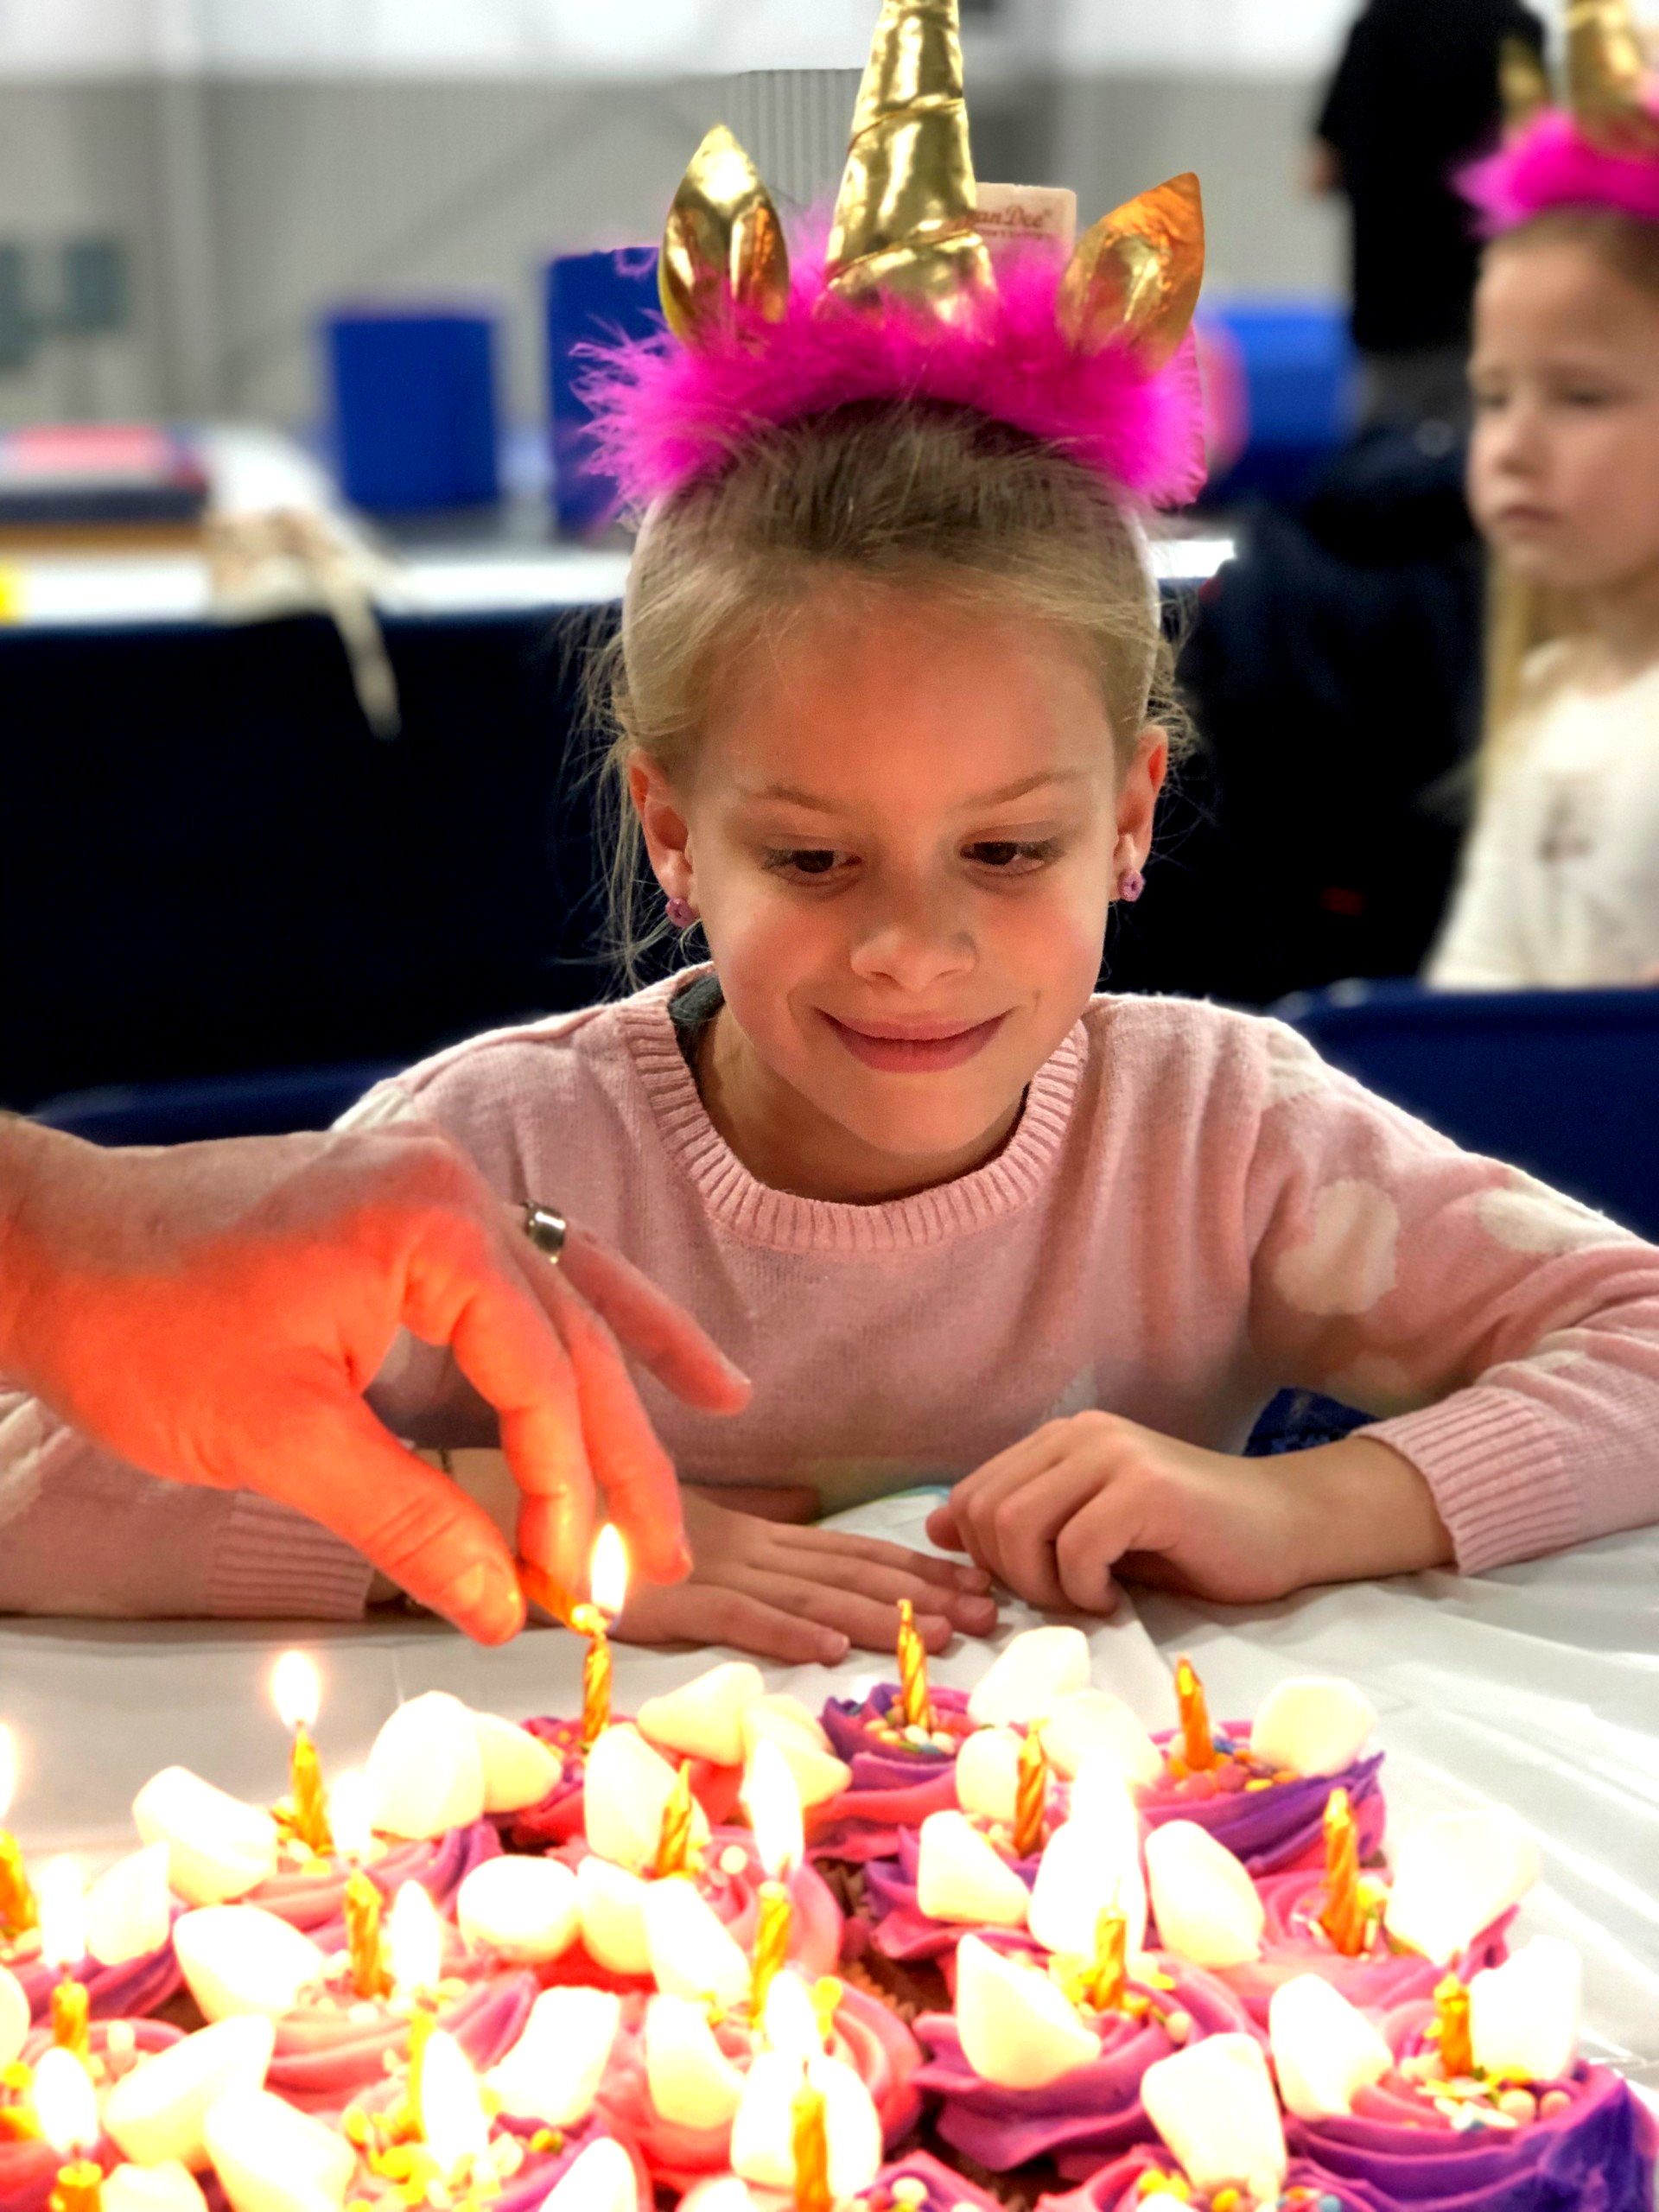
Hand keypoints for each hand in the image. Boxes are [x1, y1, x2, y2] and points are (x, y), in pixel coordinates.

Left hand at [0, 1120, 747, 1640]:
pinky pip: (533, 1265)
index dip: (564, 1493)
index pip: (541, 1377)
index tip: (567, 1587)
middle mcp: (457, 1192)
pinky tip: (660, 1355)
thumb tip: (503, 1609)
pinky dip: (593, 1314)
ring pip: (568, 1297)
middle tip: (657, 1563)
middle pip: (576, 1337)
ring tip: (716, 1433)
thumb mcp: (281, 1439)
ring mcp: (440, 1194)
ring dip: (629, 1381)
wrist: (52, 1245)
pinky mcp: (415, 1215)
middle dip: (620, 1455)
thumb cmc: (146, 1327)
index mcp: (432, 1227)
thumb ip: (408, 1520)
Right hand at [605, 1485, 999, 1664]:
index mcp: (752, 1534)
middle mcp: (743, 1548)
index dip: (916, 1566)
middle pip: (848, 1570)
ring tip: (937, 1634)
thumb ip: (747, 1533)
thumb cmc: (594, 1530)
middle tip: (988, 1614)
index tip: (976, 1583)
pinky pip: (735, 1617)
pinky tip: (830, 1650)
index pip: (850, 1549)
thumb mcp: (685, 1530)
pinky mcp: (664, 1599)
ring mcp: (705, 1570)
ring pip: (808, 1593)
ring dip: (878, 1615)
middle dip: (923, 1593)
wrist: (519, 1514)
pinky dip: (785, 1631)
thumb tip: (808, 1521)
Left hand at [925, 1412, 1451, 1610]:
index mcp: (1060, 1440)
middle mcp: (1080, 1434)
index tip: (1030, 1588)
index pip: (969, 1495)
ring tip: (1090, 1598)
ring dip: (1045, 1585)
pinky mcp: (1148, 1490)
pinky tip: (1119, 1598)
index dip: (980, 1556)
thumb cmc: (1188, 1539)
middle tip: (1061, 1599)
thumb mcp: (1089, 1528)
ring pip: (1019, 1526)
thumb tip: (938, 1530)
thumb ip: (1022, 1523)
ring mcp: (1115, 1456)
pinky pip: (1076, 1548)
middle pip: (985, 1512)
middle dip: (1009, 1575)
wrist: (1286, 1527)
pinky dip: (1085, 1590)